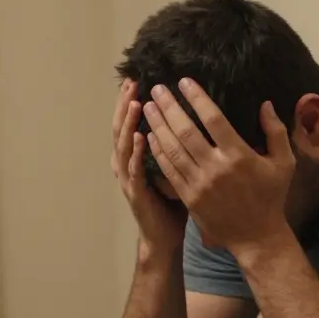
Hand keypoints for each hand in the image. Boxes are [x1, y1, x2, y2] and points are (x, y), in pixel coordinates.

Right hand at [111, 79, 187, 255]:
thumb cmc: (172, 204)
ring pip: (123, 146)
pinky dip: (135, 153)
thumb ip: (178, 145)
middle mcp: (127, 165)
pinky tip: (139, 137)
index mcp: (136, 158)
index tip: (141, 79)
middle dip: (126, 104)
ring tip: (135, 103)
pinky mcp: (136, 194)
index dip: (132, 101)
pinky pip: (134, 170)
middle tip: (132, 81)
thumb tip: (197, 119)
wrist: (164, 238)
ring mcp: (129, 180)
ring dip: (128, 123)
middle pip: (121, 128)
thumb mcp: (176, 168)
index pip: (131, 123)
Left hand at [142, 78, 294, 255]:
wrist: (256, 236)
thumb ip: (276, 132)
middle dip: (169, 108)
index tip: (184, 82)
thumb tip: (264, 104)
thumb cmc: (271, 197)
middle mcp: (216, 168)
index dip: (197, 98)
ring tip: (148, 107)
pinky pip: (169, 170)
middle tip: (157, 89)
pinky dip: (158, 152)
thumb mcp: (284, 163)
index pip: (213, 119)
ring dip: (158, 126)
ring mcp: (199, 184)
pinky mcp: (189, 197)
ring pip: (173, 150)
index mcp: (239, 155)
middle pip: (186, 131)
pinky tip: (150, 136)